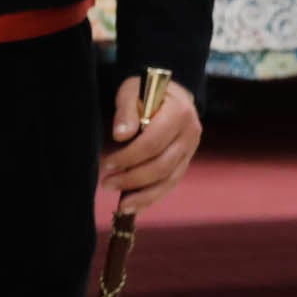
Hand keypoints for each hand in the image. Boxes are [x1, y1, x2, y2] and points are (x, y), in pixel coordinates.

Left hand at [100, 73, 202, 214]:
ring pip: (169, 180)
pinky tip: (135, 205)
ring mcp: (191, 150)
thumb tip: (120, 135)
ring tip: (121, 206)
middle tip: (106, 184)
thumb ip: (126, 111)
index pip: (152, 143)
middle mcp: (190, 134)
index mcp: (179, 114)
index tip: (106, 164)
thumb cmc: (145, 90)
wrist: (169, 91)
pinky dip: (153, 196)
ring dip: (144, 195)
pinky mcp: (186, 161)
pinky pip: (171, 183)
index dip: (128, 157)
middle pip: (162, 165)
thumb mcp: (132, 90)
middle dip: (132, 179)